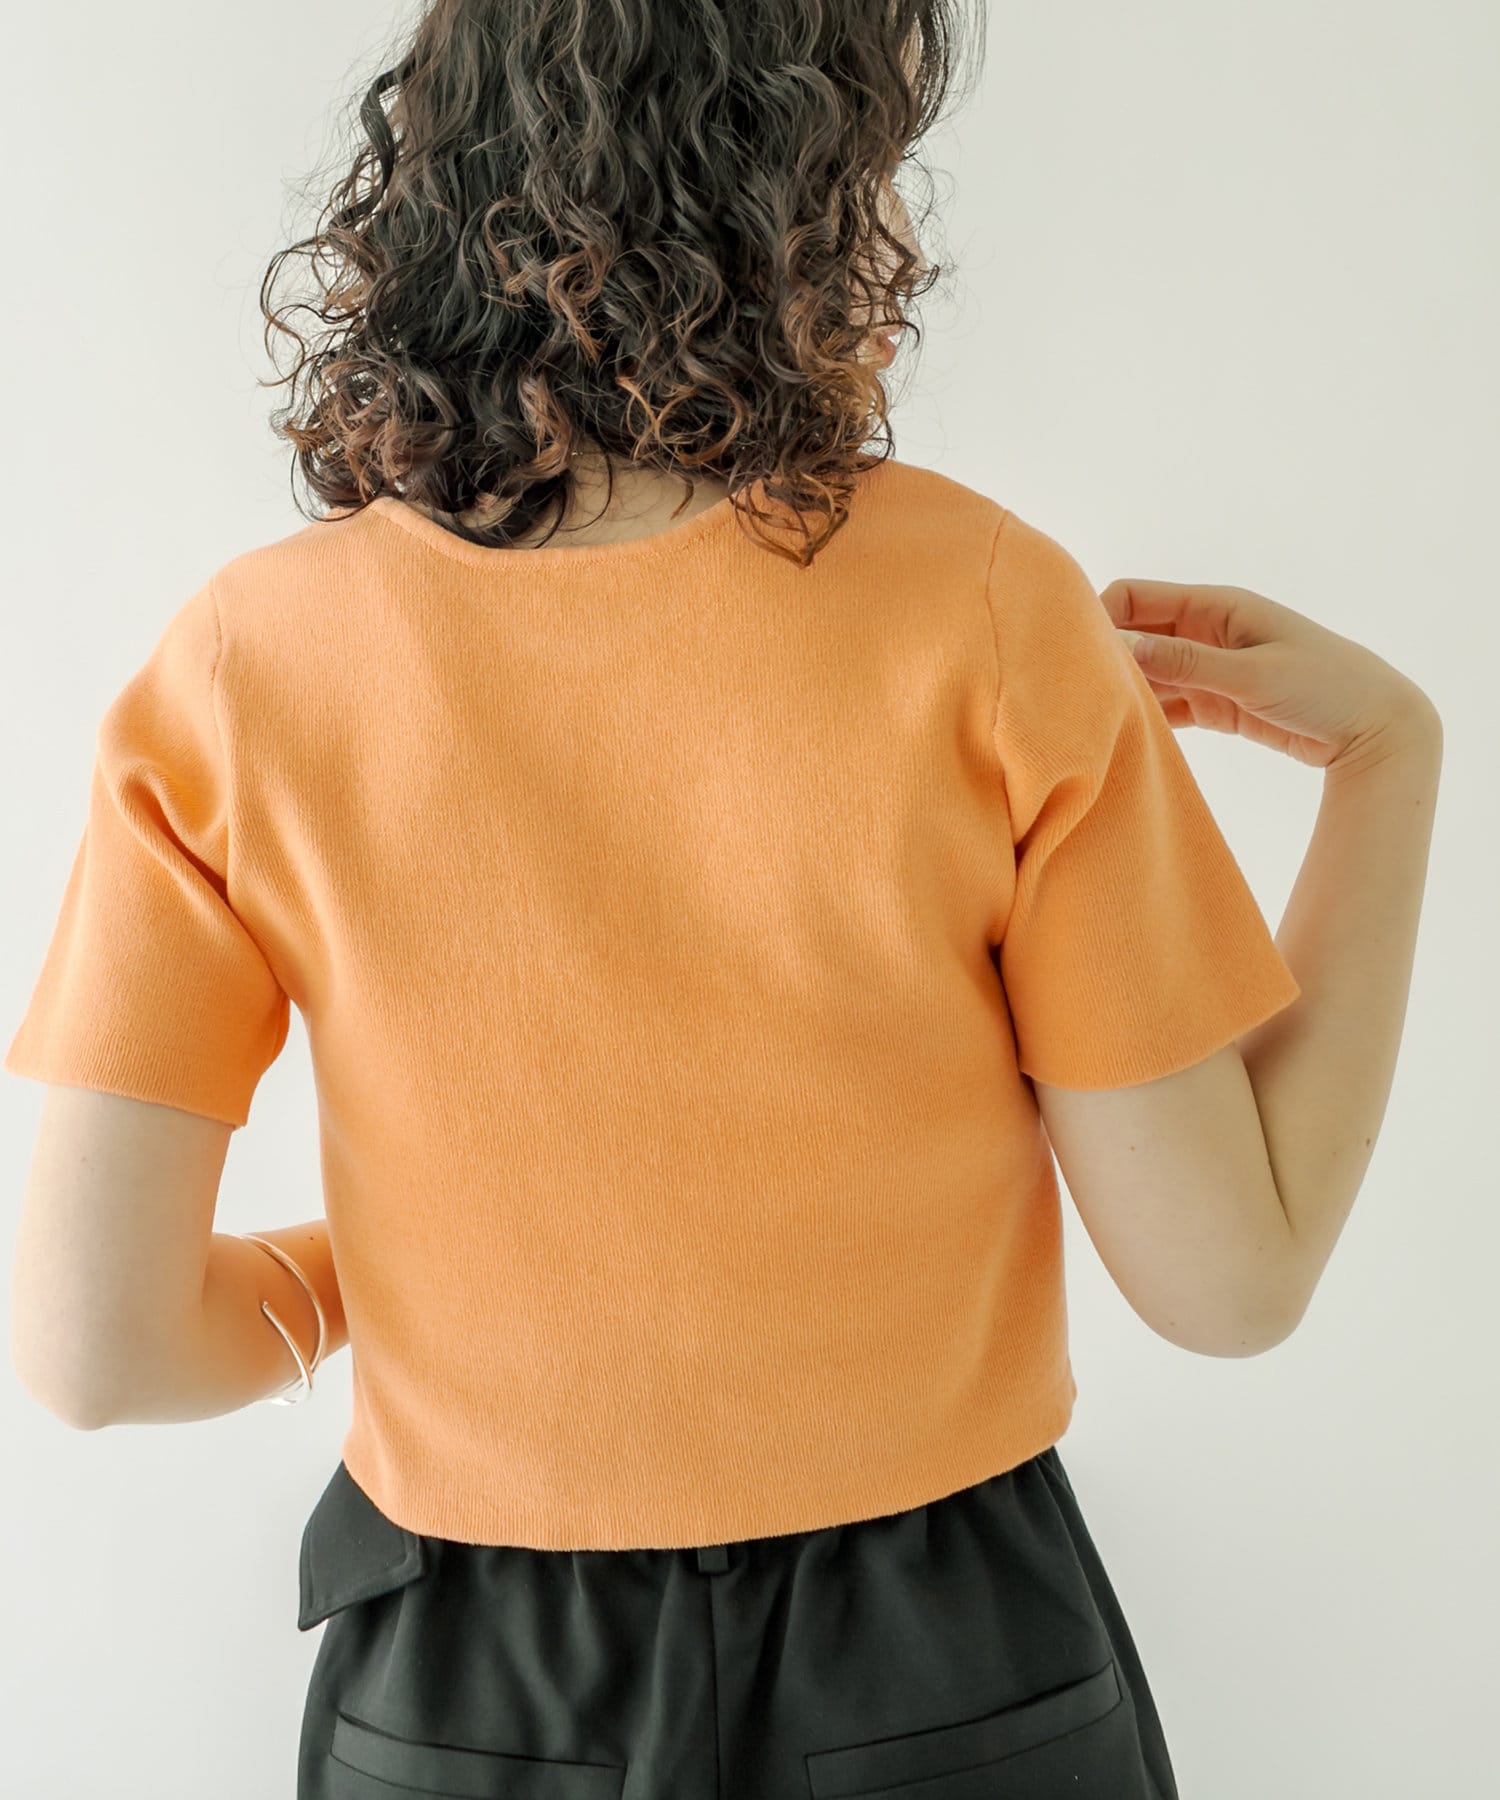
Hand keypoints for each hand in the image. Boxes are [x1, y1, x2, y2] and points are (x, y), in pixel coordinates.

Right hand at [1097, 578, 1440, 773]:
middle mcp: (1206, 632)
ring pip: (1148, 674)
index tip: (1075, 657)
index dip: (1100, 619)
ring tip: (1092, 720)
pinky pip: (1169, 705)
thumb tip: (1121, 649)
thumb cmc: (1324, 686)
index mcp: (1216, 607)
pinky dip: (1149, 718)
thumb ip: (1186, 662)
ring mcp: (1210, 669)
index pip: (1134, 597)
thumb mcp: (1253, 673)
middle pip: (1135, 636)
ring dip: (1126, 692)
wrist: (1377, 727)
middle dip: (1105, 659)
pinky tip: (1127, 737)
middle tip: (1074, 695)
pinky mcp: (1218, 704)